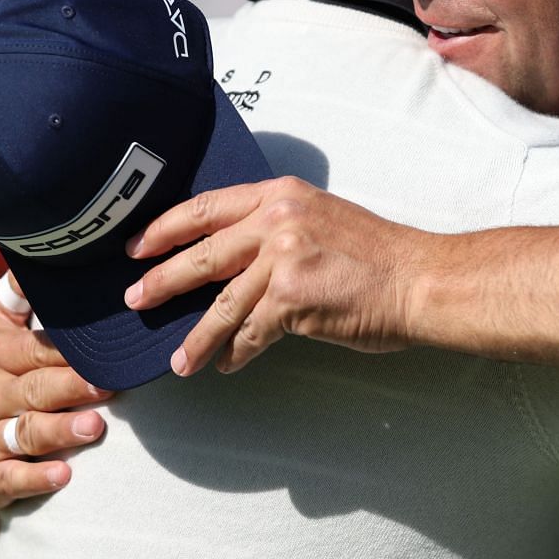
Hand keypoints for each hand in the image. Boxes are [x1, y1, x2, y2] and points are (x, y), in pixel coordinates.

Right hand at [0, 276, 112, 558]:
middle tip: (108, 384)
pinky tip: (63, 477)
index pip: (36, 349)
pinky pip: (10, 480)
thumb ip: (15, 293)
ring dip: (61, 431)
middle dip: (72, 387)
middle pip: (37, 390)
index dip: (69, 349)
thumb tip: (43, 247)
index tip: (104, 345)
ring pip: (28, 433)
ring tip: (94, 427)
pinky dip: (36, 480)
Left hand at [123, 177, 432, 375]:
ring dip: (196, 336)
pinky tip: (229, 364)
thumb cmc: (382, 256)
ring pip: (220, 303)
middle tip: (137, 298)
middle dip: (162, 280)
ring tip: (179, 358)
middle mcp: (277, 219)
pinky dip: (236, 353)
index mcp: (282, 194)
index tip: (139, 245)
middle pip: (202, 253)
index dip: (165, 228)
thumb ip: (280, 227)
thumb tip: (237, 257)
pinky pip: (250, 332)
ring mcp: (282, 258)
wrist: (421, 280)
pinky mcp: (290, 299)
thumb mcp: (324, 218)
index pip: (206, 206)